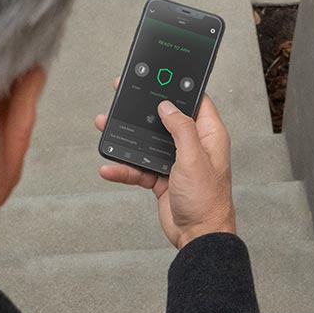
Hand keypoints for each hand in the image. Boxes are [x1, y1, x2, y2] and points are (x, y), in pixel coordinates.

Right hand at [94, 77, 235, 248]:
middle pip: (165, 120)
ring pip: (147, 143)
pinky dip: (124, 168)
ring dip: (127, 138)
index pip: (195, 102)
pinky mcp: (162, 179)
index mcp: (208, 136)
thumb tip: (167, 106)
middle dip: (143, 110)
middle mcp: (192, 146)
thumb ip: (181, 129)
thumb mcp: (194, 158)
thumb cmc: (207, 201)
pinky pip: (139, 168)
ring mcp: (176, 163)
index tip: (161, 75)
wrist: (199, 237)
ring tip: (105, 126)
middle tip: (123, 94)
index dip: (179, 88)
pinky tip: (109, 168)